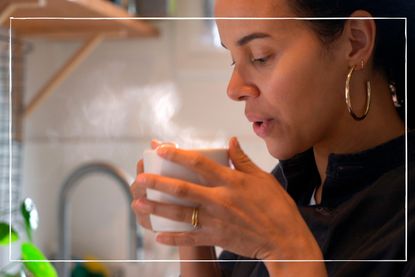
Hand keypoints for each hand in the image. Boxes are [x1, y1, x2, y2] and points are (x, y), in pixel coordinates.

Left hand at [131, 137, 322, 261]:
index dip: (178, 155)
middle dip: (158, 183)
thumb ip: (243, 160)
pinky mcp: (217, 238)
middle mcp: (220, 200)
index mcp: (232, 181)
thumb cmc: (278, 207)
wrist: (285, 241)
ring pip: (181, 213)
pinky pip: (191, 237)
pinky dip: (174, 238)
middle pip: (183, 189)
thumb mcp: (263, 178)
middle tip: (140, 178)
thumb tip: (231, 141)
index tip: (161, 148)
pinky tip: (159, 236)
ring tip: (139, 204)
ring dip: (158, 208)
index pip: (199, 163)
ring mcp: (217, 220)